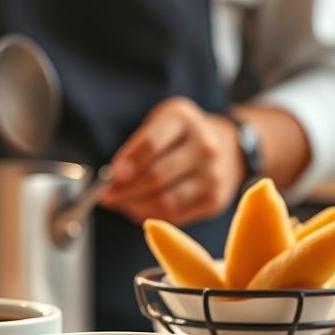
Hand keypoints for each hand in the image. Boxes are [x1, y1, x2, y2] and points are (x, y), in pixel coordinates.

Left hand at [101, 97, 245, 226]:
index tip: (111, 177)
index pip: (150, 144)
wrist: (228, 147)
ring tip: (123, 203)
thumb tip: (112, 183)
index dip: (127, 163)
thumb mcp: (159, 125)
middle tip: (106, 196)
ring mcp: (212, 175)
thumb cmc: (181, 137)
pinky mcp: (214, 200)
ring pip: (164, 201)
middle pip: (155, 177)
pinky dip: (152, 216)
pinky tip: (142, 208)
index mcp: (183, 119)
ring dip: (136, 206)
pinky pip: (175, 216)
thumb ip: (136, 149)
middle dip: (125, 190)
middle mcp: (204, 146)